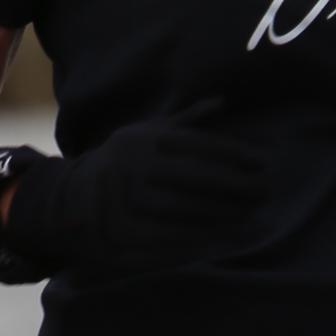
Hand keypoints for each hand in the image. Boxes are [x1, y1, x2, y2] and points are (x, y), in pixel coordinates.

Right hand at [0, 107, 258, 280]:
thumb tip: (222, 102)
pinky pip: (166, 233)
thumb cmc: (121, 163)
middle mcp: (135, 165)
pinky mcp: (120, 229)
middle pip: (197, 177)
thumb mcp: (145, 134)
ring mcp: (125, 198)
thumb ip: (185, 121)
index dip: (235, 155)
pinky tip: (221, 232)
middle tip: (266, 192)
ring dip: (222, 212)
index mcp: (145, 138)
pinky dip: (197, 233)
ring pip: (185, 206)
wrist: (69, 199)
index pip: (199, 146)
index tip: (263, 164)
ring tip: (249, 213)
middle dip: (237, 186)